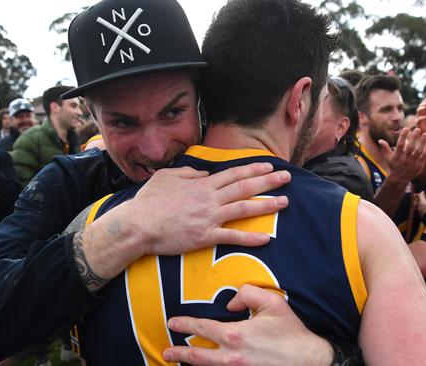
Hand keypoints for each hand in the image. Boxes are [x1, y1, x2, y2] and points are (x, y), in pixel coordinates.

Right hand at [81, 163, 290, 287]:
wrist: (138, 224)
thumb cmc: (149, 201)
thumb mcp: (167, 177)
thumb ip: (189, 174)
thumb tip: (205, 175)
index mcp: (202, 184)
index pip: (233, 174)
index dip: (253, 169)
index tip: (269, 166)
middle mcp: (210, 199)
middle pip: (244, 187)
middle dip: (268, 181)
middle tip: (287, 178)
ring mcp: (209, 218)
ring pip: (244, 209)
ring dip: (266, 205)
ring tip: (285, 202)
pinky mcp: (205, 237)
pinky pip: (232, 237)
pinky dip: (249, 238)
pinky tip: (266, 239)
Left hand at [163, 284, 333, 365]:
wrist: (309, 360)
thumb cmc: (290, 332)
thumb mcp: (272, 303)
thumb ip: (246, 294)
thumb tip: (230, 302)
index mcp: (235, 335)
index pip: (202, 328)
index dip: (186, 325)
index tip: (173, 323)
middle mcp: (231, 357)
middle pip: (197, 356)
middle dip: (179, 353)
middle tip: (166, 351)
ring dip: (191, 364)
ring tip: (179, 361)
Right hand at [379, 127, 425, 182]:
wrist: (400, 179)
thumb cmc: (393, 166)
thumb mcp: (388, 158)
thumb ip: (385, 148)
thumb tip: (380, 140)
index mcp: (397, 156)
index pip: (400, 144)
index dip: (403, 136)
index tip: (406, 129)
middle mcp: (405, 159)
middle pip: (410, 147)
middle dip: (414, 137)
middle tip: (418, 129)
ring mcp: (413, 162)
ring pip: (419, 151)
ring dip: (422, 142)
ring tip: (425, 134)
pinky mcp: (419, 165)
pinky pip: (424, 156)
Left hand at [414, 186, 425, 216]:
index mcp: (422, 202)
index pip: (420, 195)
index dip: (422, 193)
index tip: (423, 192)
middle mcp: (419, 206)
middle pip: (417, 200)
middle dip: (417, 197)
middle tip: (416, 195)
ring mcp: (420, 211)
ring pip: (417, 205)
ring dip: (418, 202)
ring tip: (420, 201)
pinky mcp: (421, 215)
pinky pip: (419, 209)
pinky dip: (420, 207)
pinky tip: (422, 208)